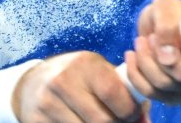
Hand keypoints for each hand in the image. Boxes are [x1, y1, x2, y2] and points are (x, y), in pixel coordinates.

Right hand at [13, 51, 148, 122]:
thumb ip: (124, 93)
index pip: (113, 94)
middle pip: (102, 120)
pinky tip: (79, 121)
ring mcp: (47, 101)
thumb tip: (146, 122)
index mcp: (85, 64)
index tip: (132, 116)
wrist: (34, 83)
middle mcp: (63, 80)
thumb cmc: (78, 78)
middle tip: (117, 121)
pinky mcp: (36, 119)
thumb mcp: (99, 74)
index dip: (129, 112)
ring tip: (98, 120)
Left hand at [123, 0, 180, 105]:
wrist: (160, 25)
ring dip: (146, 62)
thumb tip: (166, 56)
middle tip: (150, 37)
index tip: (180, 32)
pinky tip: (132, 56)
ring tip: (139, 42)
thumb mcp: (168, 5)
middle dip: (160, 54)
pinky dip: (136, 75)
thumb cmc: (172, 12)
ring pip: (167, 86)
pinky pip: (153, 94)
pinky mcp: (178, 99)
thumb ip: (169, 23)